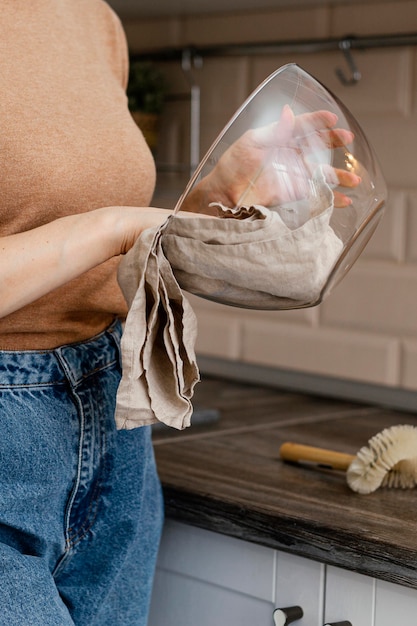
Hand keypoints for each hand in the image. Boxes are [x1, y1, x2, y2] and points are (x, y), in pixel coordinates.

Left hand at [205, 104, 359, 209]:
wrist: (222, 197)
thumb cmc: (231, 168)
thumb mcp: (251, 146)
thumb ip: (273, 132)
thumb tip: (288, 112)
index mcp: (277, 139)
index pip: (301, 126)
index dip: (316, 121)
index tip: (332, 119)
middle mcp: (287, 156)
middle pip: (315, 148)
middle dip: (333, 143)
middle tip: (348, 140)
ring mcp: (290, 176)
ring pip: (319, 174)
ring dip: (337, 177)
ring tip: (354, 179)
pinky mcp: (290, 196)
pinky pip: (313, 196)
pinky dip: (329, 199)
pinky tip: (344, 200)